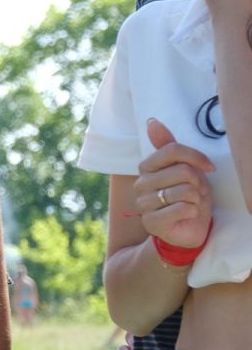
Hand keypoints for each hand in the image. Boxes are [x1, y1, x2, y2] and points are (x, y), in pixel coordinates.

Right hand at [134, 117, 213, 248]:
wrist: (187, 228)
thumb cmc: (187, 196)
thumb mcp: (183, 168)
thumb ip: (168, 147)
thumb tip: (151, 121)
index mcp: (146, 167)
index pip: (172, 151)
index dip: (197, 157)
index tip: (209, 167)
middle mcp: (140, 184)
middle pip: (182, 171)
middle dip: (199, 183)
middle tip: (198, 192)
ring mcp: (143, 204)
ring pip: (185, 191)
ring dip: (197, 199)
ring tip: (192, 204)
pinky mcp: (151, 222)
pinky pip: (183, 208)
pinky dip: (193, 212)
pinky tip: (188, 215)